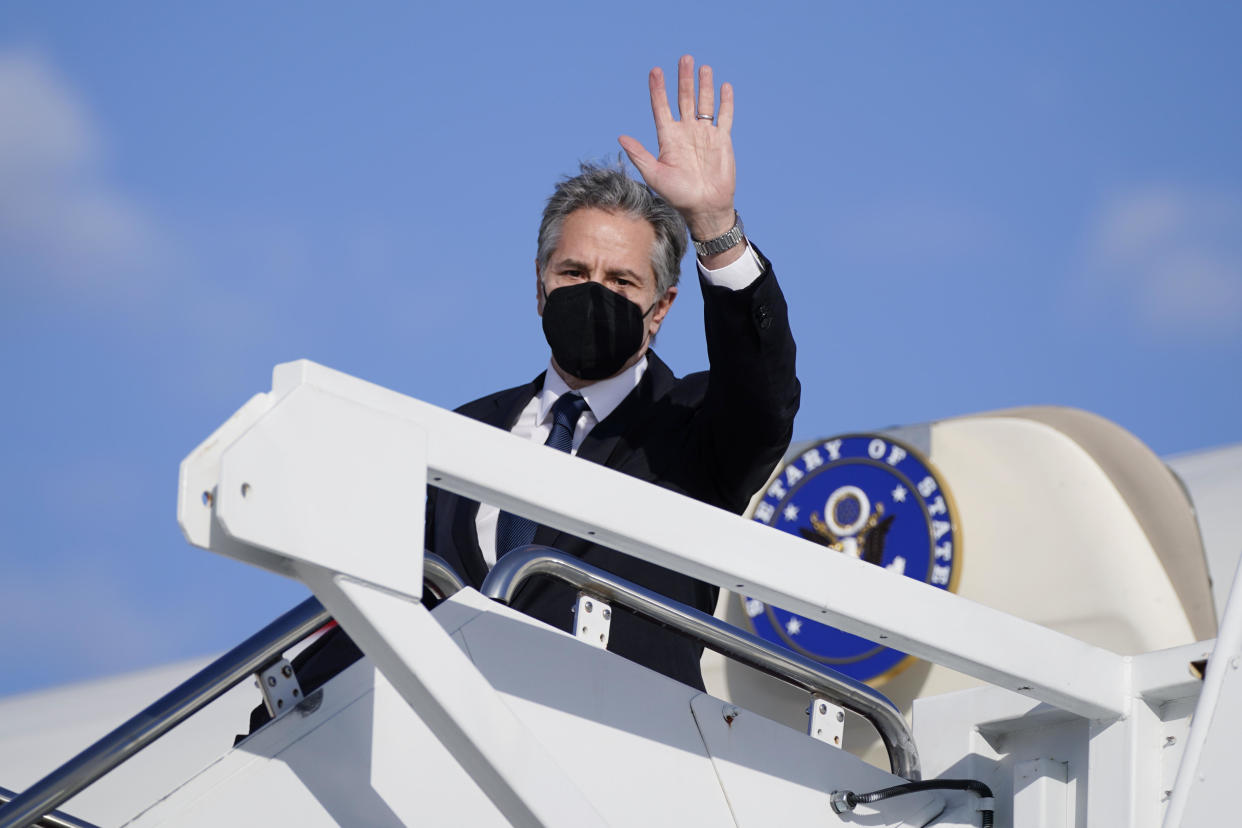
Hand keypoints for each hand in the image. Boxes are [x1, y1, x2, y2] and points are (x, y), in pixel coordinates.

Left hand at [619, 55, 736, 242]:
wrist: (705, 207)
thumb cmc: (678, 195)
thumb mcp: (654, 175)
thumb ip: (639, 155)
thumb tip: (620, 137)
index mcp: (668, 138)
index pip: (661, 107)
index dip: (658, 90)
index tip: (655, 71)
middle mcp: (685, 132)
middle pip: (684, 99)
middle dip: (684, 79)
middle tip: (684, 58)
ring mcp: (704, 134)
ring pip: (704, 103)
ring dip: (703, 85)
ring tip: (702, 67)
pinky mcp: (722, 140)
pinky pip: (724, 116)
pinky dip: (725, 102)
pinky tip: (724, 86)